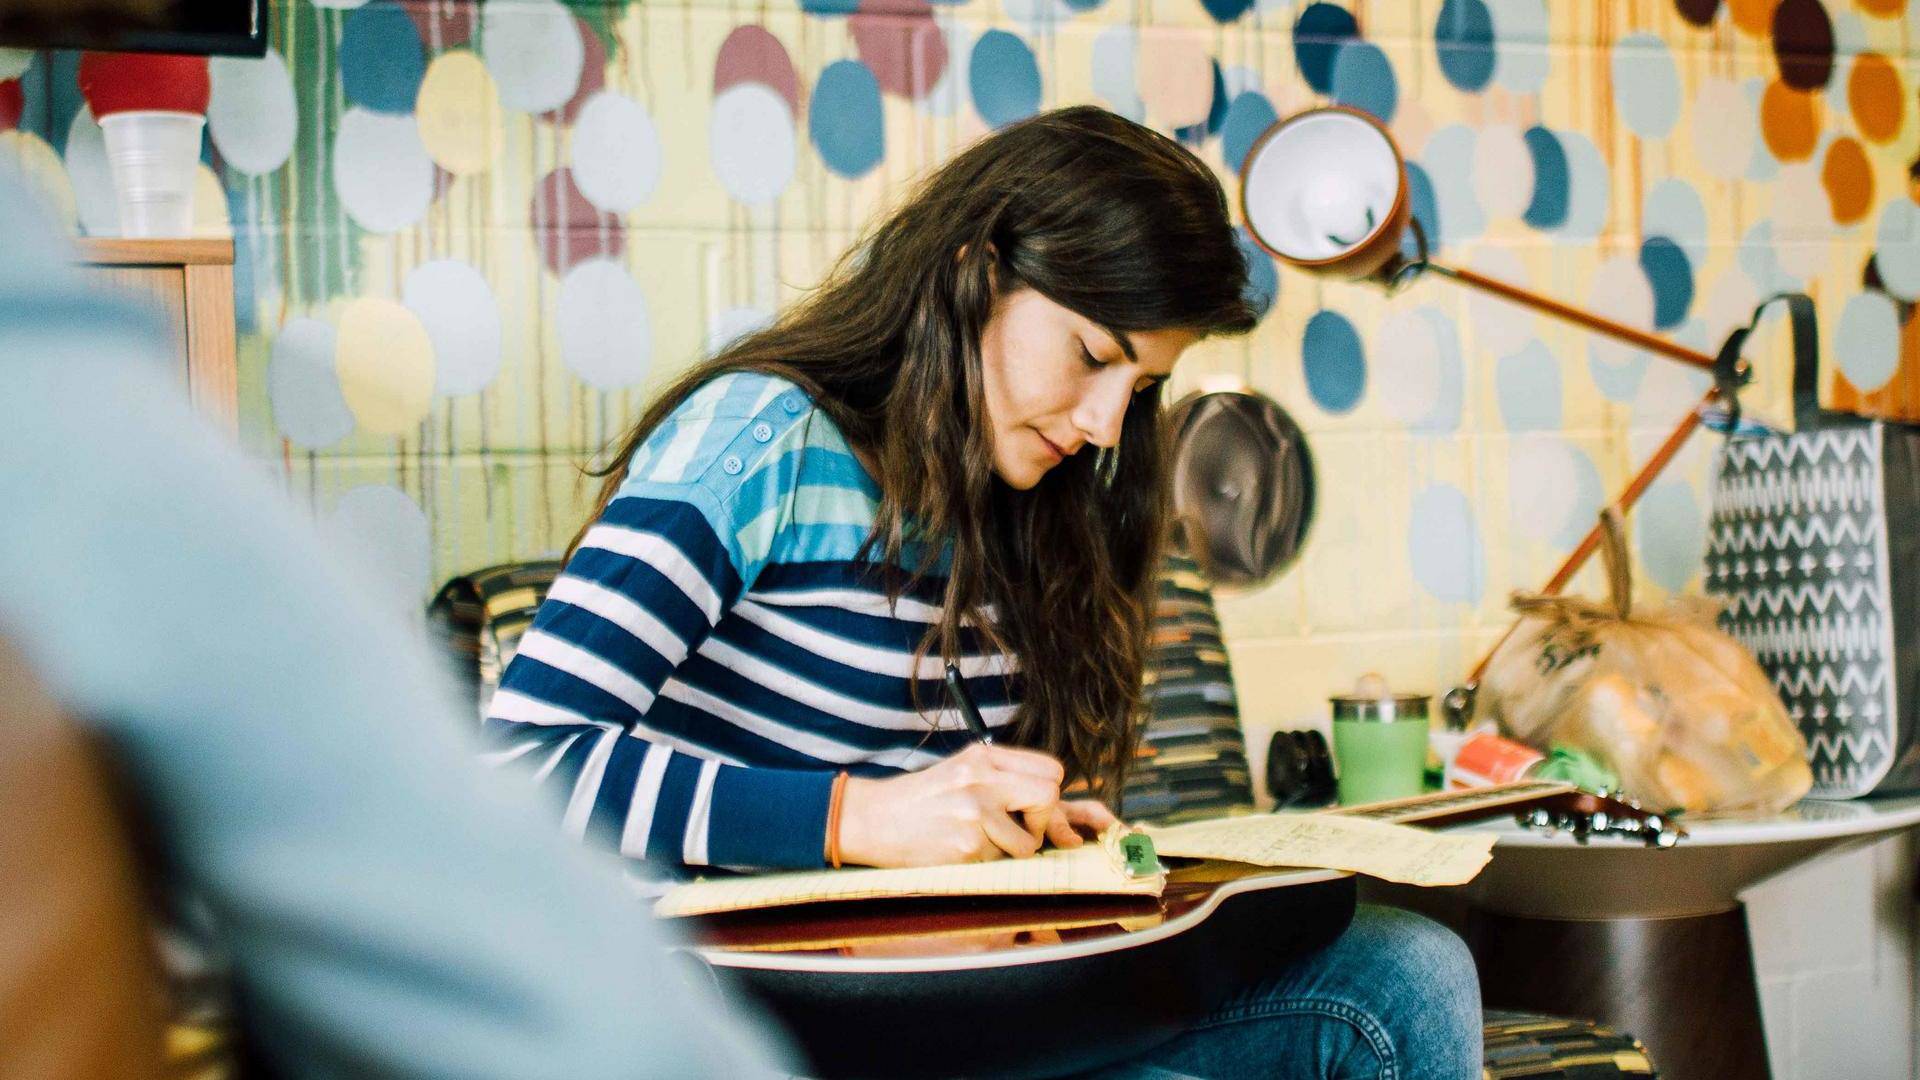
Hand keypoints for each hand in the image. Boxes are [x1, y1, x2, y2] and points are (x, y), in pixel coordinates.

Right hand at [836, 744, 1088, 867]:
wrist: (873, 819)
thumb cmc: (923, 799)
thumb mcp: (963, 772)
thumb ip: (1008, 781)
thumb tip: (1069, 811)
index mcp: (982, 757)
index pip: (1050, 771)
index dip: (1047, 794)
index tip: (1029, 808)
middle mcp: (981, 779)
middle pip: (1048, 797)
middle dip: (1041, 821)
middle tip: (1017, 829)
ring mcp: (974, 813)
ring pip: (1028, 842)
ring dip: (1010, 851)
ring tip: (978, 842)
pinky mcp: (966, 846)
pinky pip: (1001, 863)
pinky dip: (987, 864)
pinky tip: (961, 852)